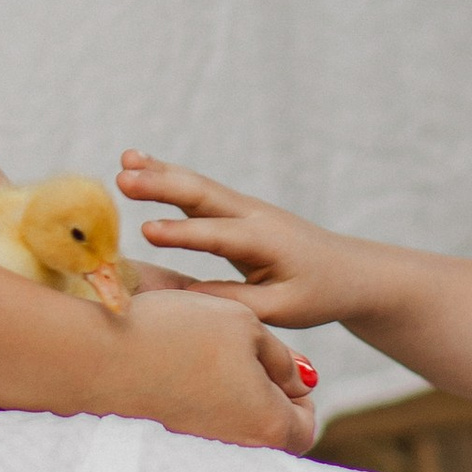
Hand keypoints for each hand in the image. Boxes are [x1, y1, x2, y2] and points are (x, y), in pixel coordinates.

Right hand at [108, 283, 320, 452]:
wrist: (99, 355)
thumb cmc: (179, 332)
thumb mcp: (245, 324)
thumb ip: (281, 356)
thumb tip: (302, 380)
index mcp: (268, 424)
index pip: (306, 428)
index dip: (302, 395)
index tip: (284, 365)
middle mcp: (236, 446)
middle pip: (270, 430)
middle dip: (267, 392)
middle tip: (250, 353)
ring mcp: (200, 444)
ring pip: (235, 422)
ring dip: (234, 391)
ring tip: (215, 350)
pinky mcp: (171, 434)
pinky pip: (202, 420)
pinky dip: (203, 394)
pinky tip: (186, 360)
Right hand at [117, 151, 361, 326]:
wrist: (349, 271)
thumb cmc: (318, 294)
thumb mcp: (283, 310)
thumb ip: (237, 303)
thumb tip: (188, 299)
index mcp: (265, 242)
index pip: (218, 236)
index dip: (183, 234)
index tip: (145, 231)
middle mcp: (253, 216)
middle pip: (202, 196)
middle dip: (162, 186)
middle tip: (122, 180)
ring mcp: (245, 208)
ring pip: (198, 186)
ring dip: (160, 172)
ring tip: (124, 161)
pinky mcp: (237, 209)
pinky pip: (199, 190)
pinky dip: (170, 175)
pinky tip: (141, 163)